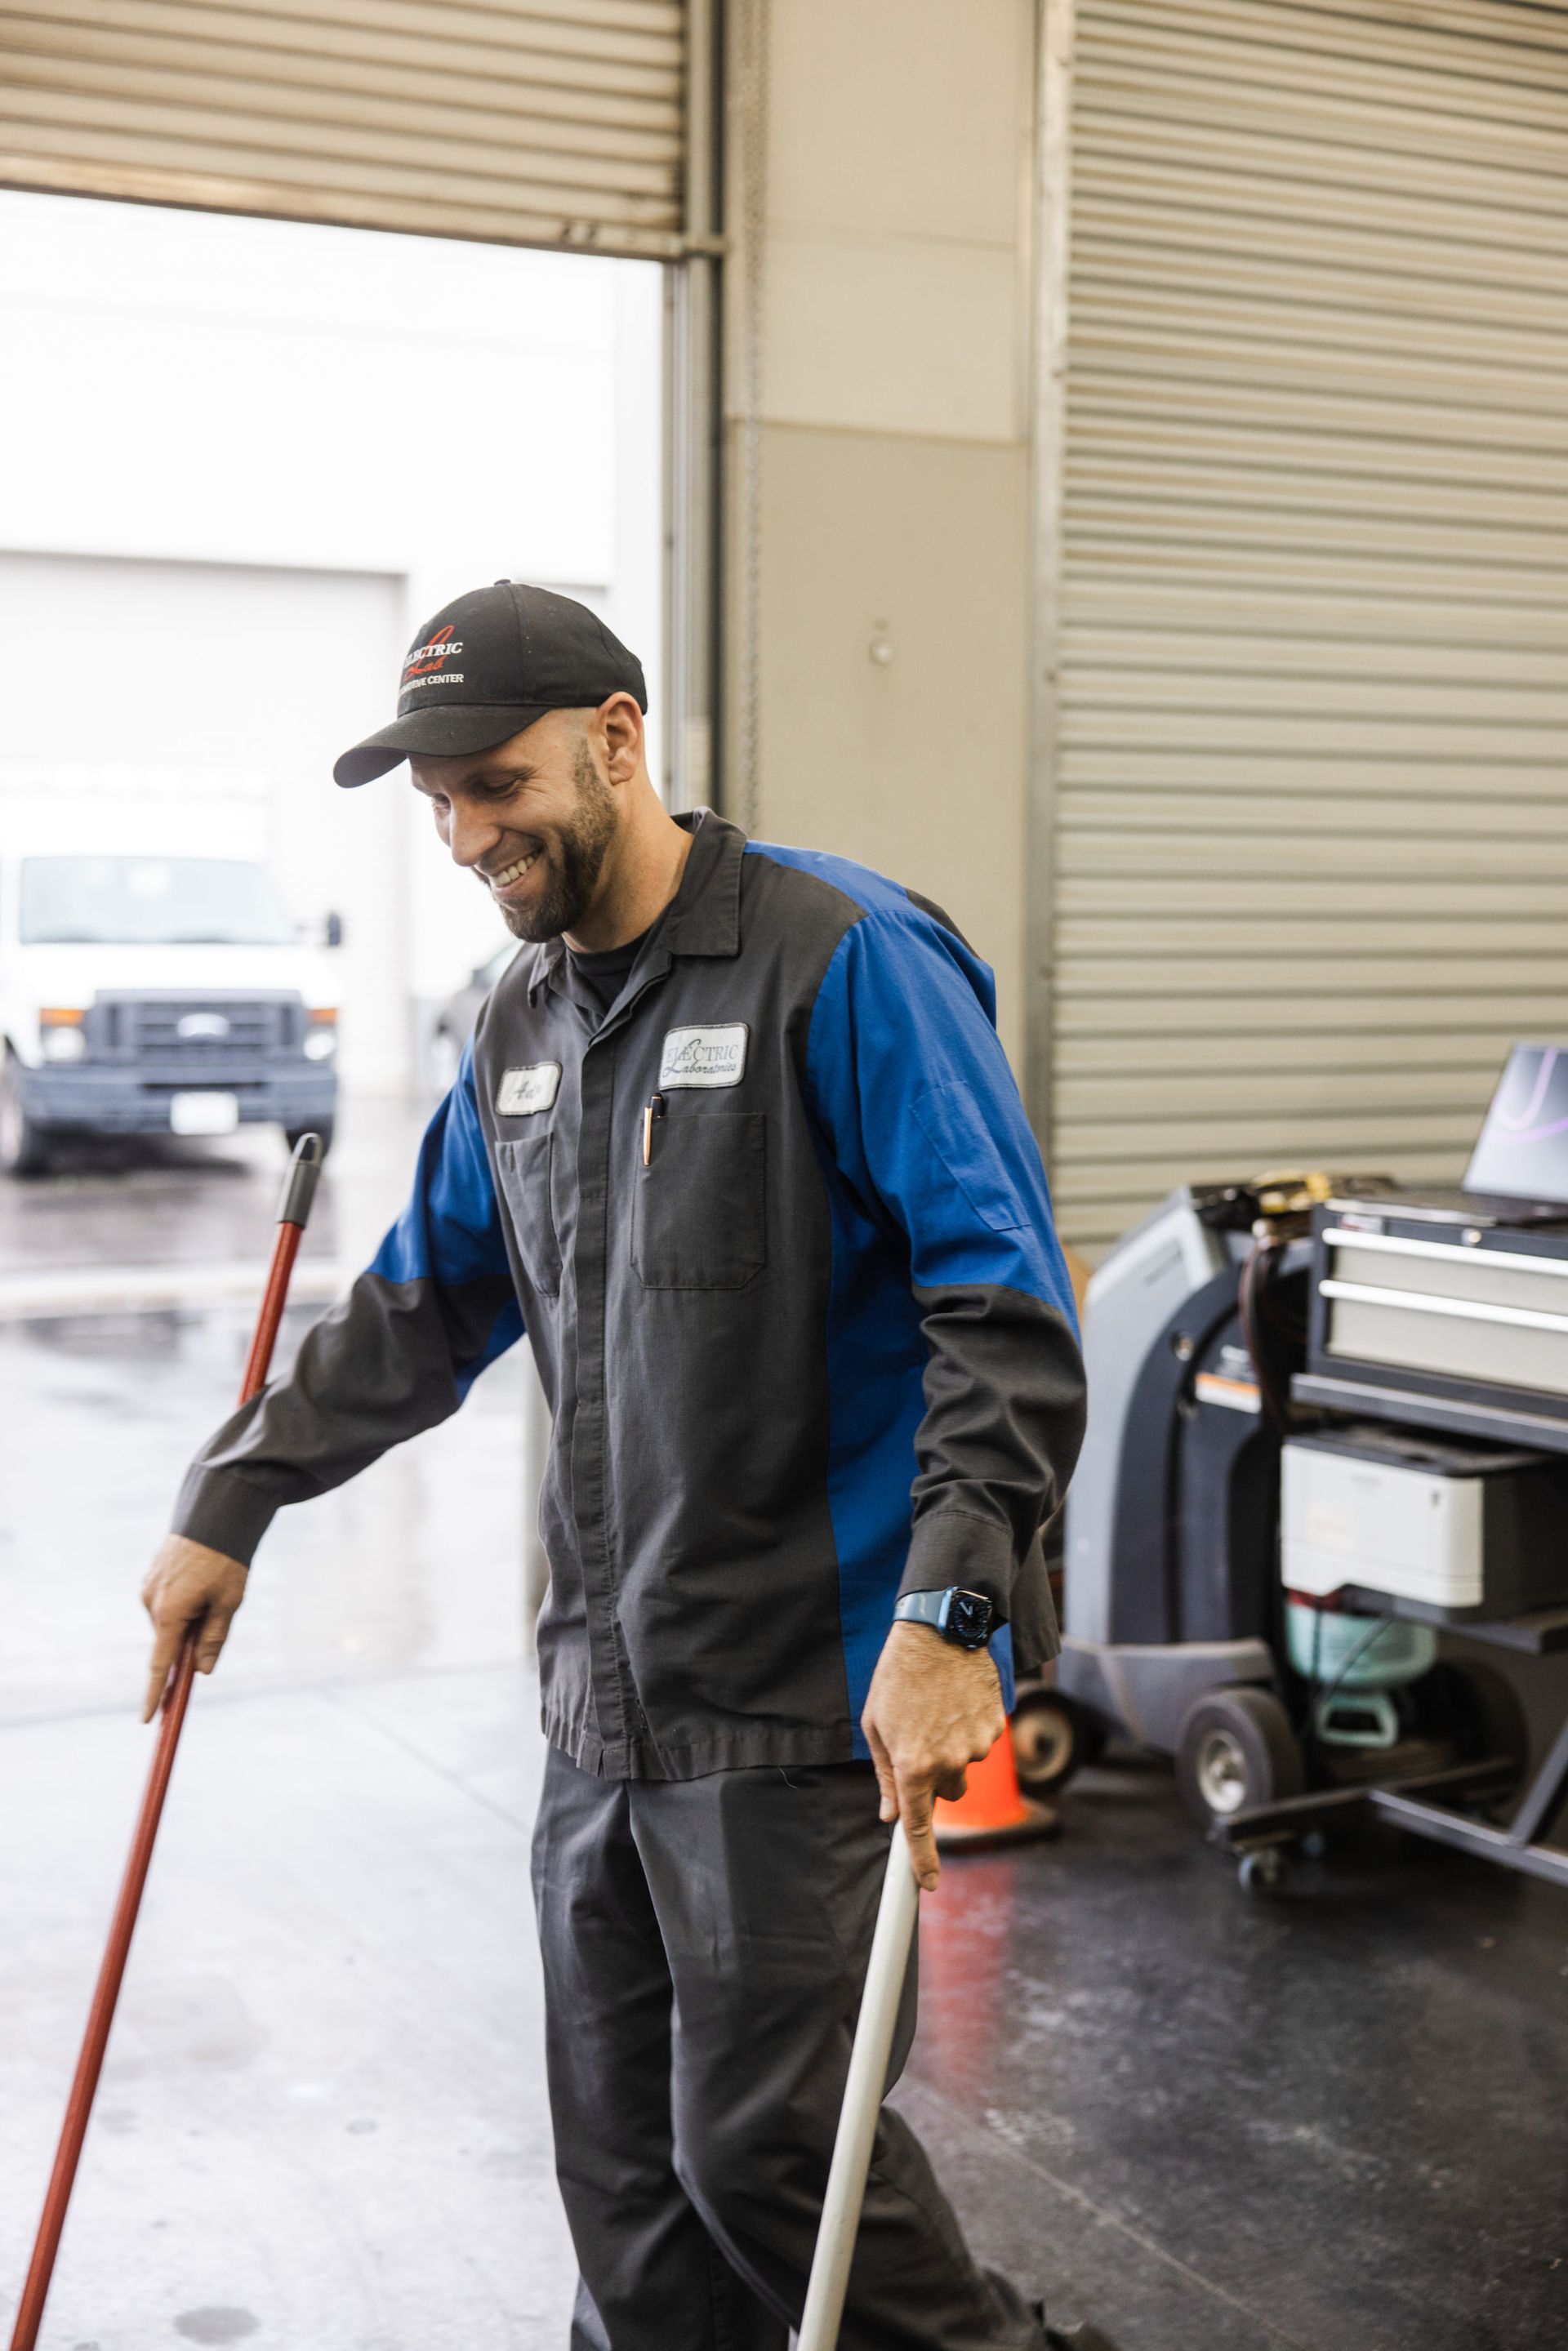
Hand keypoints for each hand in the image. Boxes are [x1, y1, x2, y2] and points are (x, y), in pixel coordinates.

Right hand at [140, 1536, 248, 1721]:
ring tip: (214, 1589)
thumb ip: (213, 1638)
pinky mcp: (152, 1578)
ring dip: (189, 1620)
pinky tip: (201, 1582)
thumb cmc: (225, 1560)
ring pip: (170, 1622)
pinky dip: (183, 1605)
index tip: (148, 1719)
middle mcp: (152, 1603)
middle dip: (188, 1643)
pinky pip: (167, 1604)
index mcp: (170, 1613)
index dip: (156, 1694)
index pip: (160, 1665)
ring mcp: (149, 1589)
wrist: (214, 1515)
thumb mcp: (229, 1603)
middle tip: (217, 1616)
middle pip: (169, 1642)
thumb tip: (202, 1670)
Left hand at [861, 1622, 1005, 1891]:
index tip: (929, 1884)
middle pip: (947, 1795)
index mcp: (912, 1764)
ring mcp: (976, 1746)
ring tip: (937, 1710)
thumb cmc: (898, 1675)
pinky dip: (968, 1730)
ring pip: (964, 1768)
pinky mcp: (995, 1727)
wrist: (941, 1631)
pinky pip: (980, 1743)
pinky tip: (956, 1702)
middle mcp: (948, 1762)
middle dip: (935, 1779)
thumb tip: (888, 1813)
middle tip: (921, 1741)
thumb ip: (884, 1774)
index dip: (923, 1860)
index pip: (918, 1826)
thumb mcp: (875, 1724)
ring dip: (951, 1751)